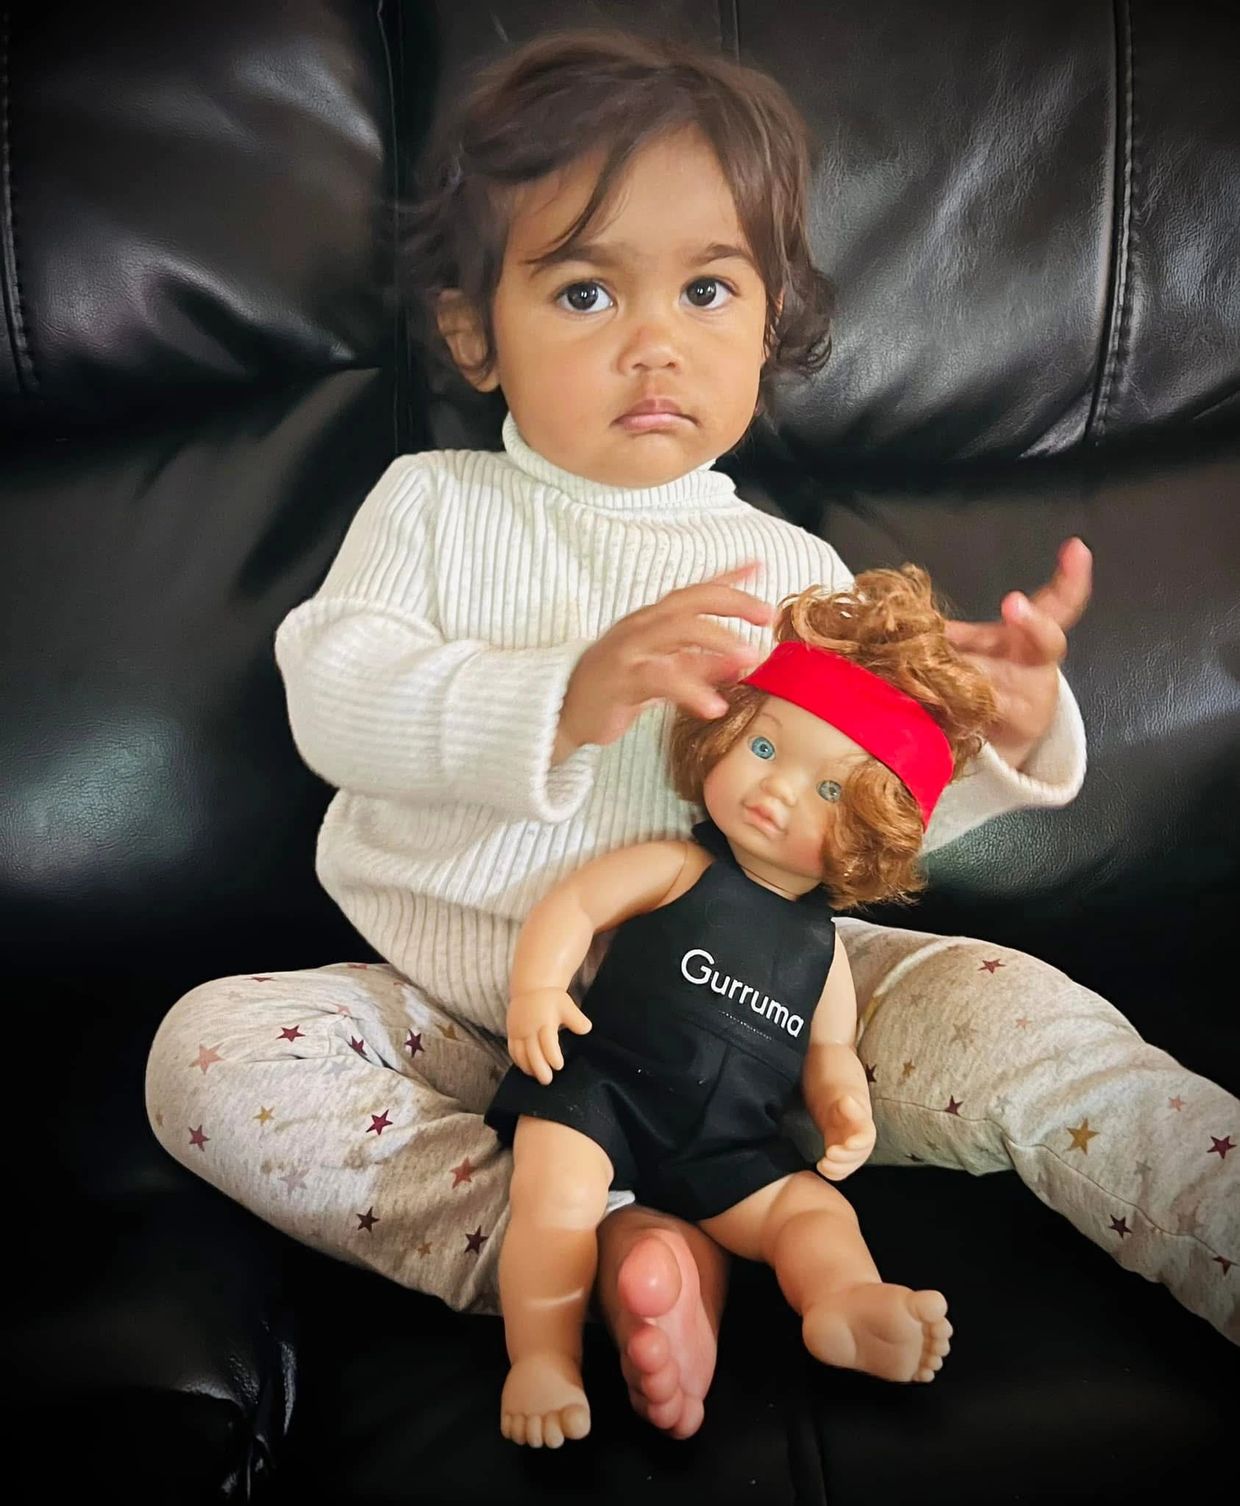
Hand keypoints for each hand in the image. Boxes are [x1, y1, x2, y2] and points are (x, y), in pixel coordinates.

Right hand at [506, 988, 591, 1084]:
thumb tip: (587, 1029)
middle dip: (540, 1068)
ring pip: (521, 1054)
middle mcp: (529, 1028)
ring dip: (529, 1068)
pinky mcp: (511, 1034)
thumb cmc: (551, 1000)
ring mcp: (518, 1032)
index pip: (547, 1042)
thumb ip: (576, 1019)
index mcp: (544, 1021)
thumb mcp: (566, 1005)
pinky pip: (513, 1051)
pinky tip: (528, 1070)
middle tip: (548, 1080)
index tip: (559, 1066)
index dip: (552, 1055)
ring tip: (539, 1078)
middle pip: (532, 1052)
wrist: (529, 989)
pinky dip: (519, 1063)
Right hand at [556, 564, 772, 756]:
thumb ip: (700, 662)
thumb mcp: (665, 672)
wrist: (564, 713)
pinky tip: (715, 706)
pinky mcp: (621, 679)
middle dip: (732, 602)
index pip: (694, 592)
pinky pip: (661, 679)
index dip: (727, 579)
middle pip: (690, 602)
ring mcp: (628, 650)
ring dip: (718, 640)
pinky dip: (692, 691)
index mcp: (651, 620)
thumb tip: (743, 657)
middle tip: (765, 615)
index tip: (761, 569)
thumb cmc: (616, 690)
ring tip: (749, 657)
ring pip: (677, 631)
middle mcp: (640, 626)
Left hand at [816, 1093, 875, 1181]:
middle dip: (843, 1156)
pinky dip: (831, 1173)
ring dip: (836, 1168)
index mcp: (866, 1132)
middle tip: (829, 1152)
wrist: (842, 1118)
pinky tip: (821, 1167)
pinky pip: (839, 1173)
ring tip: (822, 1163)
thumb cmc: (844, 1109)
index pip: (866, 1139)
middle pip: (857, 1156)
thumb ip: (847, 1103)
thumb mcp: (846, 1102)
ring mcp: (853, 1157)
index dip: (859, 1143)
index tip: (849, 1143)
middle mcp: (862, 1147)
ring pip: (848, 1167)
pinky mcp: (843, 1164)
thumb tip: (846, 1099)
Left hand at [944, 538, 1092, 768]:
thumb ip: (954, 634)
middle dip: (1031, 622)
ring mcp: (1030, 698)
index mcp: (1030, 636)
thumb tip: (912, 617)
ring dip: (975, 671)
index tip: (1075, 549)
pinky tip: (944, 705)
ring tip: (954, 666)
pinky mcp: (1014, 729)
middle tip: (1013, 604)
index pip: (1060, 603)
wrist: (1000, 732)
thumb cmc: (986, 674)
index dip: (1070, 578)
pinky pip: (985, 713)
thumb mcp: (978, 647)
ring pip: (1006, 677)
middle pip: (1048, 641)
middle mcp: (1037, 664)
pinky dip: (960, 706)